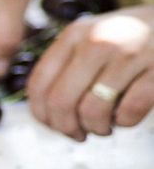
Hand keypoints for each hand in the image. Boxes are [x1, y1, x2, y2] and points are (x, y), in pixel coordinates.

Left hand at [27, 5, 153, 140]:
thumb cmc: (126, 39)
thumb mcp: (89, 38)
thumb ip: (64, 66)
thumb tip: (45, 113)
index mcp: (74, 35)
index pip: (39, 84)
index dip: (41, 114)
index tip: (53, 125)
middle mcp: (97, 41)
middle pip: (61, 101)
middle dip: (66, 127)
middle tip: (78, 134)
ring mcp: (129, 54)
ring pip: (93, 111)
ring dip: (96, 128)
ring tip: (104, 126)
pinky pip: (129, 112)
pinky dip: (125, 122)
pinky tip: (126, 116)